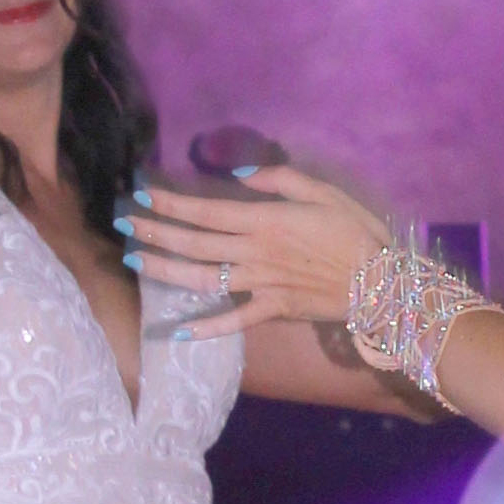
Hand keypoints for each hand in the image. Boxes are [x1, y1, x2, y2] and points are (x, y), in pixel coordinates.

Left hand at [124, 166, 391, 339]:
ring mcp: (261, 285)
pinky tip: (177, 332)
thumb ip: (280, 179)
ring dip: (165, 269)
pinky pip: (234, 321)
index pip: (207, 210)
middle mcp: (255, 253)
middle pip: (194, 242)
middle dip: (154, 231)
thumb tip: (237, 171)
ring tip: (135, 259)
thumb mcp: (325, 192)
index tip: (142, 193)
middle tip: (122, 222)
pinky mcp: (272, 310)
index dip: (171, 203)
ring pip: (202, 279)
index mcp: (266, 221)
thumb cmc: (356, 232)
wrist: (382, 284)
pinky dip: (206, 328)